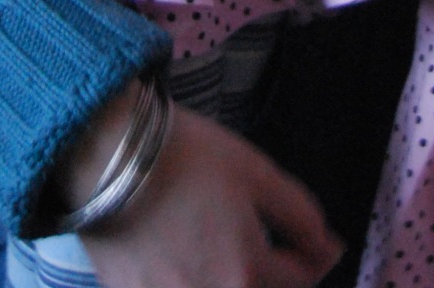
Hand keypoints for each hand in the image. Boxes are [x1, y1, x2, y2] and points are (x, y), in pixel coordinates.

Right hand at [65, 105, 342, 287]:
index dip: (316, 256)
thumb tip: (328, 247)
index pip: (301, 279)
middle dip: (275, 275)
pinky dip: (194, 280)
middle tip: (279, 251)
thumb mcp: (254, 172)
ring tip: (228, 250)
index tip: (320, 243)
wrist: (104, 159)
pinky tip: (188, 258)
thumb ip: (298, 214)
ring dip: (237, 277)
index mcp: (246, 272)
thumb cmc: (185, 157)